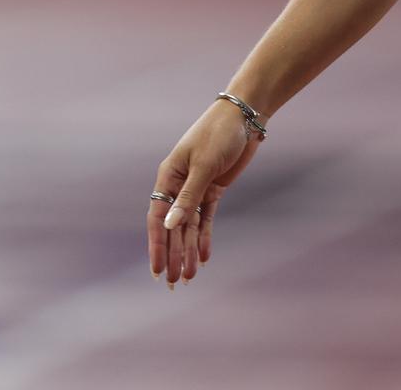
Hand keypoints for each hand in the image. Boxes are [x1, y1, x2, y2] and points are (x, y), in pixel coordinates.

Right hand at [147, 99, 261, 288]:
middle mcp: (178, 185)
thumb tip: (171, 225)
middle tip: (173, 283)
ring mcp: (196, 188)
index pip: (158, 217)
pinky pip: (206, 218)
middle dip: (173, 255)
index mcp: (168, 177)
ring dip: (188, 251)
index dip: (157, 245)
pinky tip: (203, 257)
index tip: (156, 270)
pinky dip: (204, 237)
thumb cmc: (218, 133)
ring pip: (189, 226)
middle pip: (173, 227)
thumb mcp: (204, 165)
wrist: (244, 116)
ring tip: (188, 277)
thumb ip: (188, 197)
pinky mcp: (214, 188)